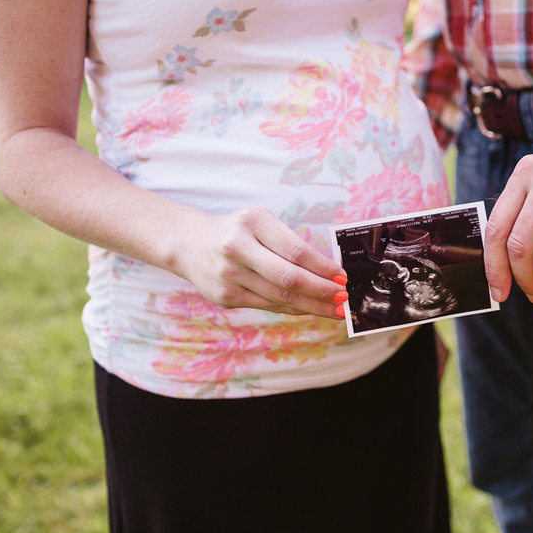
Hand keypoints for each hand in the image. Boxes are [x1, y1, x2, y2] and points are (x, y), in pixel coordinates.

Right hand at [177, 207, 347, 318]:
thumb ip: (288, 243)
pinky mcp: (225, 297)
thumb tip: (328, 272)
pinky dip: (293, 309)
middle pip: (289, 278)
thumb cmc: (238, 232)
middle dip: (322, 292)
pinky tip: (310, 309)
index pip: (295, 250)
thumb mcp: (260, 223)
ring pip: (280, 298)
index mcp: (252, 222)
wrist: (190, 245)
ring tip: (334, 310)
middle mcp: (237, 248)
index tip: (342, 277)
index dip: (323, 267)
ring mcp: (229, 275)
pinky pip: (268, 306)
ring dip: (313, 306)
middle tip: (343, 299)